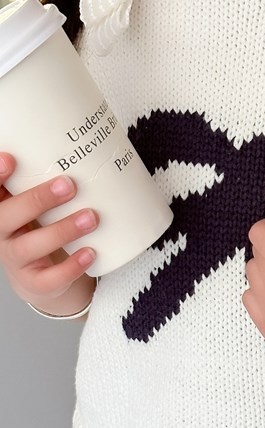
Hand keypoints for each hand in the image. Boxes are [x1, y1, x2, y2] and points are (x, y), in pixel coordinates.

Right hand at [0, 152, 98, 307]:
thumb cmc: (39, 228)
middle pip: (6, 216)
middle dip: (38, 199)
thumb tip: (85, 143)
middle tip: (70, 184)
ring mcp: (16, 260)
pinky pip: (50, 278)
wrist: (40, 277)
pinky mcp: (36, 283)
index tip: (10, 157)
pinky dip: (71, 266)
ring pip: (30, 246)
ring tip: (91, 217)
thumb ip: (43, 181)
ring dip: (62, 231)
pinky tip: (91, 253)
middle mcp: (0, 232)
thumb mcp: (34, 204)